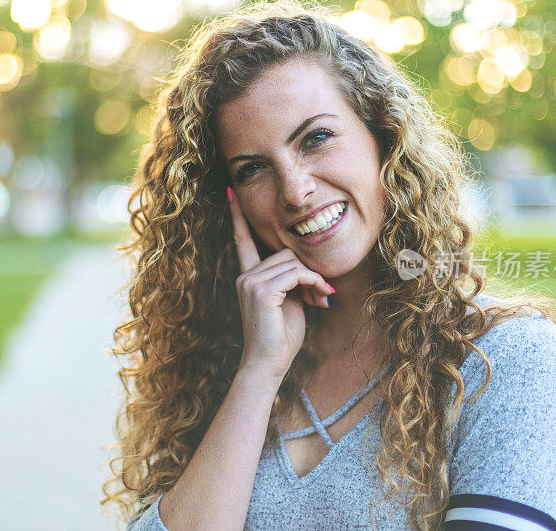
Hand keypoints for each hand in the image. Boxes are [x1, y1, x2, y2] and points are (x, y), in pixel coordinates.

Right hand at [227, 186, 334, 382]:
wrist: (268, 363)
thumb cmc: (280, 337)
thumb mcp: (288, 303)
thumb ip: (290, 281)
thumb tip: (306, 269)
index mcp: (248, 277)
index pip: (242, 240)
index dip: (238, 217)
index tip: (232, 192)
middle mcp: (245, 276)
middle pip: (284, 252)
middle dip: (308, 271)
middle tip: (322, 294)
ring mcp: (250, 282)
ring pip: (292, 262)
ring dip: (314, 279)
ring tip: (321, 299)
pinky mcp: (261, 290)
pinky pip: (296, 273)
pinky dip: (313, 283)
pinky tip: (320, 299)